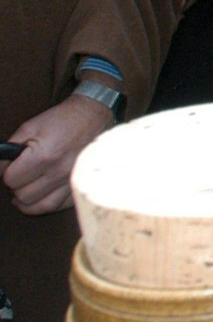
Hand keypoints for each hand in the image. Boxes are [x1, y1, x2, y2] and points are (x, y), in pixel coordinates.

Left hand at [5, 94, 116, 213]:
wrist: (94, 116)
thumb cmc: (62, 119)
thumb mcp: (30, 126)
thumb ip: (10, 148)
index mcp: (44, 156)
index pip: (11, 179)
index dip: (5, 172)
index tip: (10, 167)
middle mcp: (59, 172)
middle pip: (23, 195)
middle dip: (17, 185)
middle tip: (20, 175)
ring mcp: (71, 181)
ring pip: (38, 206)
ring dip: (27, 199)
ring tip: (26, 189)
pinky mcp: (80, 185)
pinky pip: (58, 206)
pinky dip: (45, 204)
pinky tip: (41, 195)